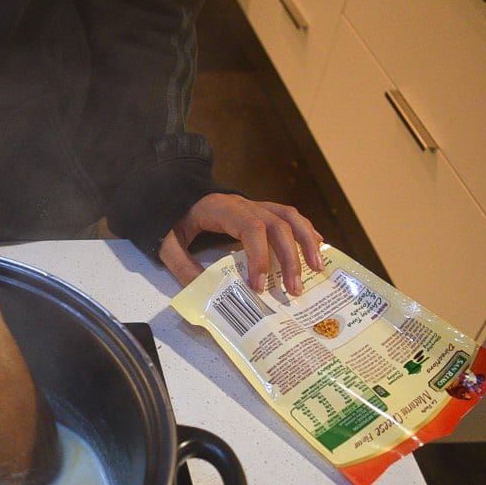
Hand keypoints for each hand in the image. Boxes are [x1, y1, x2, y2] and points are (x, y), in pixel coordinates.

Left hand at [159, 193, 324, 294]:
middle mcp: (243, 204)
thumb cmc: (172, 217)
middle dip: (288, 258)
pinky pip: (289, 216)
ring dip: (306, 242)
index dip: (259, 256)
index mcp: (220, 209)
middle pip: (277, 224)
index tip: (259, 285)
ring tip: (316, 268)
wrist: (173, 192)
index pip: (250, 228)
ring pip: (289, 216)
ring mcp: (254, 204)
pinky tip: (318, 248)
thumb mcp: (167, 242)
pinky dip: (305, 231)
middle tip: (293, 289)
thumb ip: (181, 264)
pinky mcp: (260, 209)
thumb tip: (203, 292)